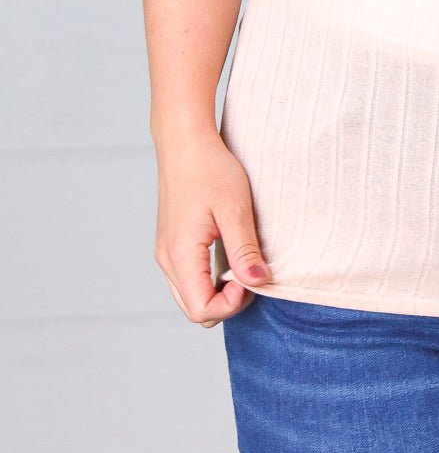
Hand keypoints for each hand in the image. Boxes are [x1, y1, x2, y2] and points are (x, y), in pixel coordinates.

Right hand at [153, 129, 270, 328]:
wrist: (185, 142)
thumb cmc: (211, 169)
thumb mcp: (235, 209)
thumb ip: (245, 250)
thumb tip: (258, 283)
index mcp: (180, 253)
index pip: (201, 309)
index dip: (232, 305)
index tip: (251, 277)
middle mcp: (166, 259)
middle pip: (194, 309)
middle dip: (227, 302)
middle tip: (250, 271)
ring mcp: (165, 252)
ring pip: (189, 296)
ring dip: (217, 291)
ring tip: (242, 262)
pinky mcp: (170, 245)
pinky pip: (187, 279)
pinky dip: (208, 279)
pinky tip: (229, 257)